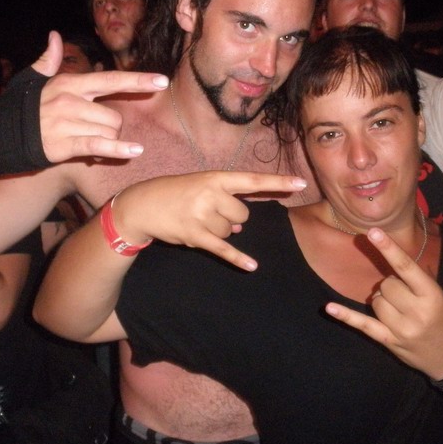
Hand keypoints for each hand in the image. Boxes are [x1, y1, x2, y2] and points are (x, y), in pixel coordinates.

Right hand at [32, 31, 168, 162]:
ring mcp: (68, 123)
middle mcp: (71, 101)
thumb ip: (49, 60)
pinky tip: (135, 151)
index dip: (138, 80)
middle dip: (111, 128)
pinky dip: (118, 150)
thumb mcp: (32, 81)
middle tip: (93, 132)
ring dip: (106, 141)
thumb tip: (54, 36)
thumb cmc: (20, 109)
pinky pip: (100, 146)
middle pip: (115, 116)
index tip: (162, 80)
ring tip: (87, 142)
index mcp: (69, 84)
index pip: (111, 80)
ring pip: (109, 132)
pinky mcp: (65, 144)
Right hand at [114, 171, 307, 270]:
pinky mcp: (194, 236)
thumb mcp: (201, 184)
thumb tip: (242, 225)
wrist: (141, 204)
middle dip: (232, 218)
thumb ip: (225, 199)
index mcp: (215, 177)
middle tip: (208, 212)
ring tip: (196, 221)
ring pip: (231, 231)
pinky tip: (252, 266)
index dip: (278, 182)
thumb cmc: (175, 192)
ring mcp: (202, 215)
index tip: (301, 184)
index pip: (252, 180)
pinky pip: (222, 248)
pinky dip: (237, 258)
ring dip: (219, 231)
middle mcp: (210, 194)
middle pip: (243, 215)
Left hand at [325, 227, 442, 379]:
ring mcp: (402, 328)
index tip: (373, 231)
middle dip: (390, 287)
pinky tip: (329, 307)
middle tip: (404, 298)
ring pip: (375, 301)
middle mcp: (417, 311)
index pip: (406, 266)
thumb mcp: (439, 295)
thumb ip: (415, 277)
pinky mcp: (389, 341)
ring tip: (399, 312)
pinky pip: (363, 325)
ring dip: (382, 302)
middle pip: (386, 285)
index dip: (388, 248)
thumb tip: (389, 254)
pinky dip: (345, 316)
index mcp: (432, 294)